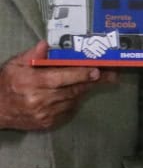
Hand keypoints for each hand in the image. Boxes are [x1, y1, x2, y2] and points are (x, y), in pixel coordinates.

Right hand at [0, 41, 116, 130]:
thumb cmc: (6, 83)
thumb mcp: (15, 65)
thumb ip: (32, 55)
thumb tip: (46, 44)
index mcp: (31, 82)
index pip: (61, 78)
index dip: (80, 74)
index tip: (96, 70)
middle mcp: (39, 99)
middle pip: (72, 90)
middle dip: (90, 81)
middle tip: (108, 74)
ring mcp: (44, 113)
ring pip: (72, 100)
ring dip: (82, 90)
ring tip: (91, 80)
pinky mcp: (47, 123)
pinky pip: (68, 110)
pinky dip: (73, 101)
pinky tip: (72, 93)